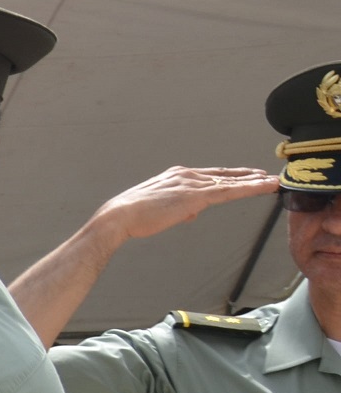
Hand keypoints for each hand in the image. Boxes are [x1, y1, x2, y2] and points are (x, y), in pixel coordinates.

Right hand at [92, 166, 278, 244]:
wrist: (118, 217)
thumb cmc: (132, 216)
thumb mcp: (158, 209)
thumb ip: (179, 208)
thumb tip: (192, 213)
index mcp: (176, 176)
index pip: (209, 175)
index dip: (229, 176)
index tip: (244, 176)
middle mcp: (187, 175)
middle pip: (224, 175)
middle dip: (246, 175)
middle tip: (265, 176)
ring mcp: (192, 183)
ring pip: (231, 182)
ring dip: (255, 182)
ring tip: (273, 183)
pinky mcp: (196, 196)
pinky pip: (231, 191)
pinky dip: (251, 188)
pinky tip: (265, 187)